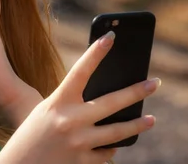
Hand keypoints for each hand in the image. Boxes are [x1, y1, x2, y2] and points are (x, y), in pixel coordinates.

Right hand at [0, 31, 160, 163]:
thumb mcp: (46, 112)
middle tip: (155, 83)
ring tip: (151, 119)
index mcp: (57, 102)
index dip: (95, 52)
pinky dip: (111, 149)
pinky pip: (106, 154)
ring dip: (137, 125)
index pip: (80, 71)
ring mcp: (78, 143)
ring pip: (118, 132)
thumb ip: (71, 106)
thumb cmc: (32, 135)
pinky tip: (117, 145)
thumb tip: (107, 105)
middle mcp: (70, 121)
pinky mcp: (82, 162)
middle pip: (112, 102)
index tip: (111, 36)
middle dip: (137, 91)